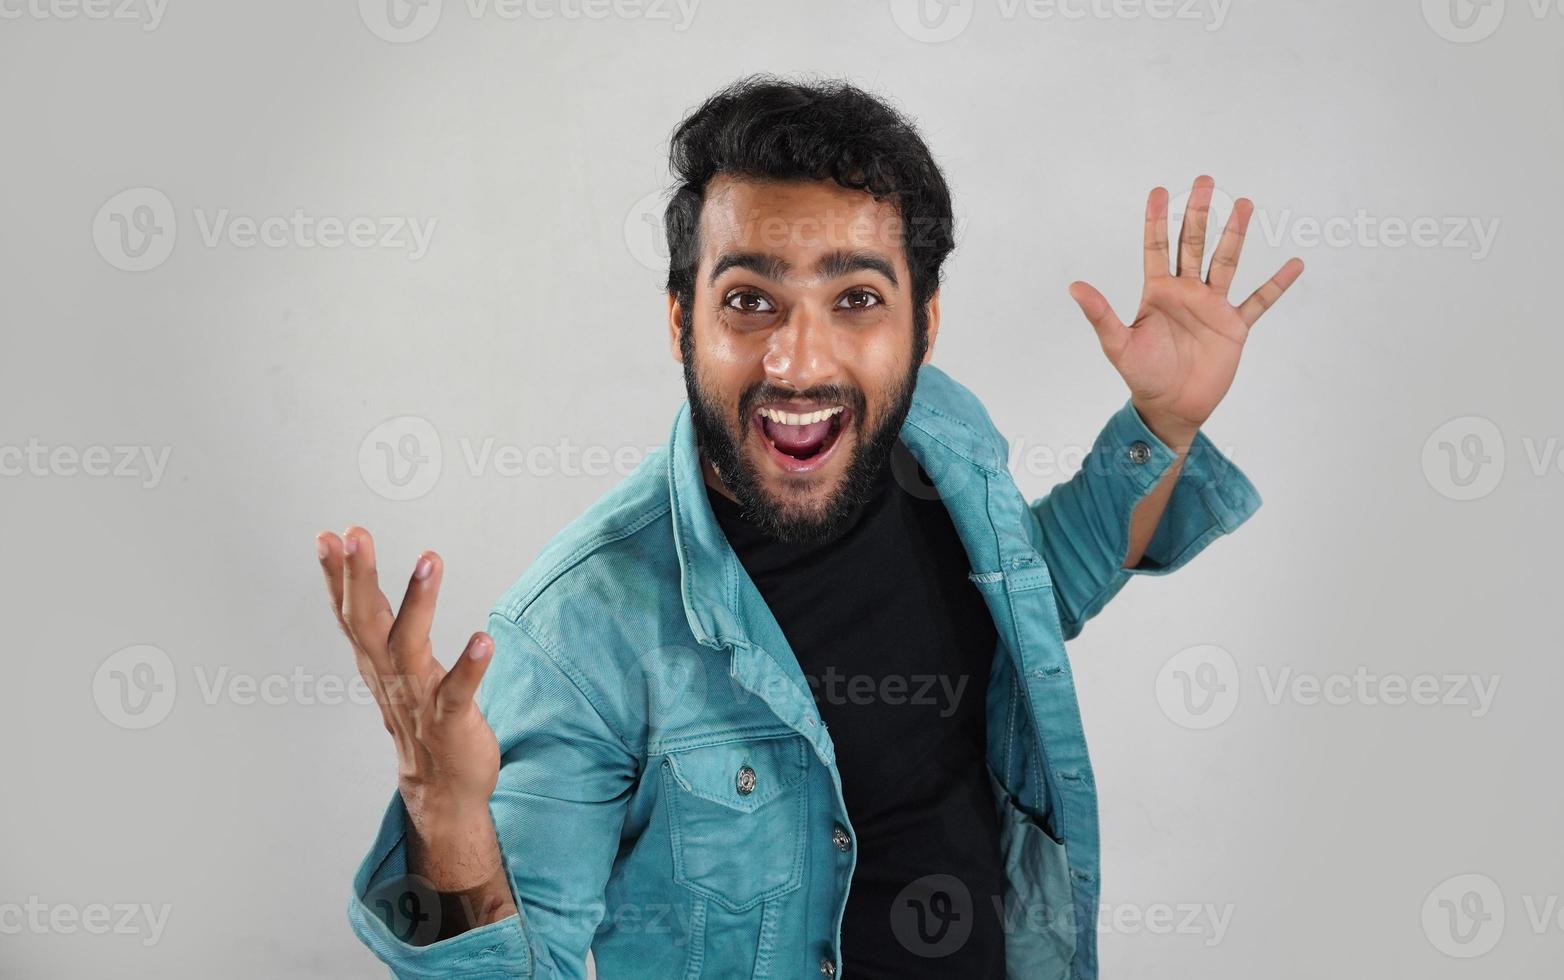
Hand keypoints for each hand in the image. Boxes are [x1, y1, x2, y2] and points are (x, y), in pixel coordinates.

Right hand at [316, 526, 502, 889]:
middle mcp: (391, 676)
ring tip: (429, 559)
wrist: (442, 789)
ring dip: (418, 603)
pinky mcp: (451, 721)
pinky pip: (458, 691)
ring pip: (410, 647)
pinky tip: (482, 638)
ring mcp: (419, 699)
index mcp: (376, 661)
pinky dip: (469, 665)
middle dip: (359, 577)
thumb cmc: (420, 716)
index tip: (327, 535)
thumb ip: (379, 624)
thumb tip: (362, 589)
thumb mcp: (392, 665)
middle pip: (367, 621)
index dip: (335, 575)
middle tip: (354, 534)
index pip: (349, 612)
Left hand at [1068, 175, 1303, 435]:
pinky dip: (1277, 284)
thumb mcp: (1117, 344)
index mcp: (1157, 292)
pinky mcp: (1234, 326)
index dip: (1157, 220)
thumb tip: (1074, 286)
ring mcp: (1212, 306)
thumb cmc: (1141, 375)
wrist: (1170, 407)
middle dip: (1198, 213)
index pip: (1156, 246)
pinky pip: (1259, 301)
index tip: (1159, 190)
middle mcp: (1186, 292)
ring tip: (1244, 203)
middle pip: (1193, 244)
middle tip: (1205, 181)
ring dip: (1235, 234)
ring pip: (1225, 262)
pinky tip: (1294, 264)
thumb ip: (1100, 314)